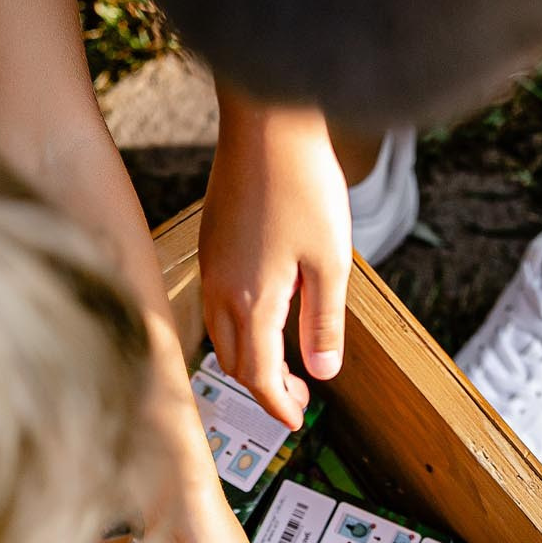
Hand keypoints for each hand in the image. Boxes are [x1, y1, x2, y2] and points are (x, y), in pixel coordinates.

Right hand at [202, 93, 351, 428]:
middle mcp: (221, 291)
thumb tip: (322, 371)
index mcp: (251, 301)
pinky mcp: (211, 246)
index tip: (298, 419)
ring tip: (284, 362)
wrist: (267, 122)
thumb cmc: (303, 183)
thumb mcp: (330, 261)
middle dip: (264, 388)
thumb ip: (325, 322)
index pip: (258, 377)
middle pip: (234, 363)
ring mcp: (211, 267)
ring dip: (249, 360)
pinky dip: (239, 329)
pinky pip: (217, 307)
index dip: (278, 405)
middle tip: (298, 395)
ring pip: (221, 337)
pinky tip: (267, 317)